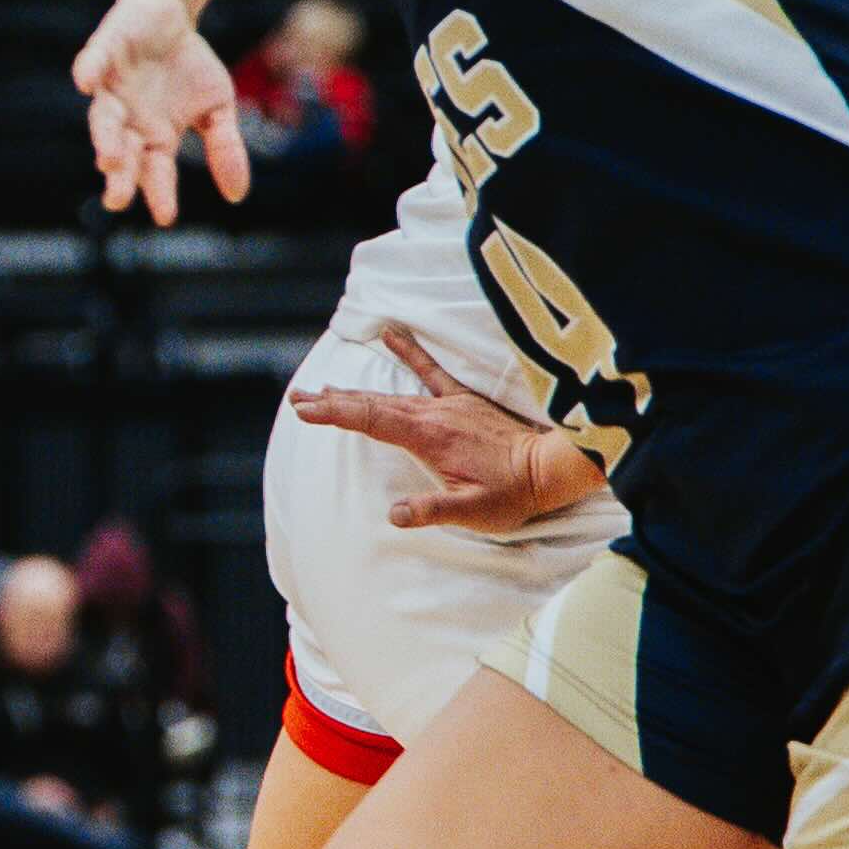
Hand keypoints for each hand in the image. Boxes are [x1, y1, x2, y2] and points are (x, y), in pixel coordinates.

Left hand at [74, 0, 245, 226]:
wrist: (169, 16)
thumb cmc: (190, 68)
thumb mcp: (218, 107)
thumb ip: (225, 148)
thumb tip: (236, 197)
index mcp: (154, 137)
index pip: (155, 171)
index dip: (159, 192)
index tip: (166, 216)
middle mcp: (128, 121)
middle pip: (122, 154)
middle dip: (120, 176)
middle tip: (117, 200)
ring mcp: (111, 90)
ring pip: (103, 118)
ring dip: (106, 137)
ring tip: (109, 160)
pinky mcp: (102, 55)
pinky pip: (91, 66)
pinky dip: (88, 73)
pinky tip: (87, 84)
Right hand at [290, 319, 605, 532]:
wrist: (551, 467)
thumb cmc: (512, 494)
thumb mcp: (473, 512)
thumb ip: (433, 511)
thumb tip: (394, 515)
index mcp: (429, 437)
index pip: (370, 420)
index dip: (334, 414)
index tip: (305, 410)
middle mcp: (433, 414)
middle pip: (372, 403)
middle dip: (332, 401)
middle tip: (297, 398)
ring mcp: (448, 405)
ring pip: (391, 393)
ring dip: (355, 392)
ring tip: (324, 388)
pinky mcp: (462, 401)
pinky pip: (430, 371)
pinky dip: (409, 351)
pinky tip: (390, 333)